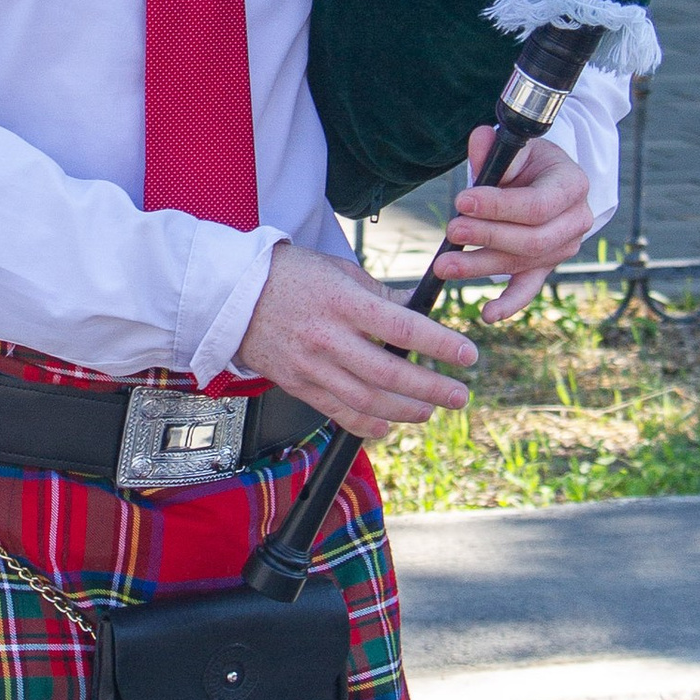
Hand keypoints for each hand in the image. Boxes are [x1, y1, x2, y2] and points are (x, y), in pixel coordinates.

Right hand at [236, 240, 476, 438]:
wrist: (231, 296)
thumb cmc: (289, 276)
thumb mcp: (339, 272)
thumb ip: (379, 295)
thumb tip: (417, 310)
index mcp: (343, 302)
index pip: (402, 327)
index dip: (439, 344)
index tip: (468, 355)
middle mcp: (328, 338)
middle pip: (389, 373)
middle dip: (430, 389)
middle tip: (459, 395)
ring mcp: (311, 366)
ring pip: (366, 400)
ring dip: (404, 410)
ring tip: (430, 410)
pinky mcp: (298, 385)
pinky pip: (337, 412)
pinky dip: (366, 425)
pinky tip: (388, 427)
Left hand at [435, 128, 595, 319]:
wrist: (544, 179)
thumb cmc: (526, 161)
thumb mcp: (515, 148)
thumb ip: (495, 148)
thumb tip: (479, 140)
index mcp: (573, 185)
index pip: (536, 204)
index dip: (498, 206)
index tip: (462, 200)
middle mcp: (576, 220)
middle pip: (531, 240)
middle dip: (488, 237)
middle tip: (451, 231)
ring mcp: (563, 248)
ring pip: (522, 264)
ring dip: (481, 266)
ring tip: (444, 265)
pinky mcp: (545, 266)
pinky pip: (528, 288)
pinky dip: (509, 304)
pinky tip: (487, 314)